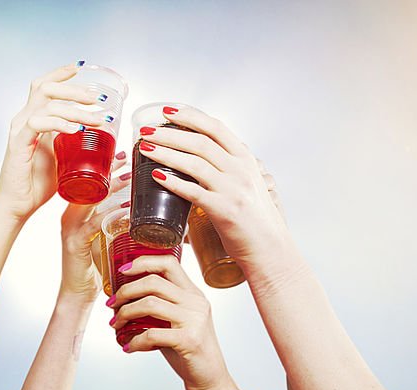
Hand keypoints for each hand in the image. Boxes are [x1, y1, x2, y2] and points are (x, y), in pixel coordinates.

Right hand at [0, 64, 109, 224]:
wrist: (18, 206)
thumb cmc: (38, 184)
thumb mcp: (61, 157)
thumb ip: (73, 142)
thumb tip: (102, 136)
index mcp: (32, 119)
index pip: (43, 86)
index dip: (61, 74)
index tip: (82, 68)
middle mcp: (24, 120)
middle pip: (46, 88)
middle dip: (76, 89)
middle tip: (99, 98)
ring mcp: (19, 130)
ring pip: (47, 103)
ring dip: (76, 108)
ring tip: (98, 119)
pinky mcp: (18, 144)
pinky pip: (38, 123)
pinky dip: (59, 123)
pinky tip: (76, 129)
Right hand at [59, 152, 129, 297]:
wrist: (78, 295)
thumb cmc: (95, 268)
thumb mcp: (105, 240)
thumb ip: (116, 224)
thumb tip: (142, 212)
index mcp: (76, 212)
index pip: (89, 183)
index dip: (105, 167)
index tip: (124, 153)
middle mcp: (70, 216)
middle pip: (88, 185)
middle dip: (108, 168)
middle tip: (127, 155)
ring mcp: (70, 228)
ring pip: (91, 200)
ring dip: (111, 187)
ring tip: (130, 175)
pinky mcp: (75, 243)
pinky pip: (94, 224)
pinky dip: (111, 214)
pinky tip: (126, 209)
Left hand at [108, 255, 237, 389]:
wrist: (210, 379)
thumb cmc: (189, 351)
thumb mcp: (178, 322)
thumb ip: (160, 307)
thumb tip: (124, 298)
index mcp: (193, 294)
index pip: (169, 263)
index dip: (142, 262)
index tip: (122, 271)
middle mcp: (195, 303)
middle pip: (153, 282)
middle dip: (125, 292)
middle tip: (112, 304)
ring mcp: (194, 320)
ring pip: (149, 304)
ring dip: (125, 314)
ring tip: (116, 325)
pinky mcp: (189, 340)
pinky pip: (151, 334)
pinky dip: (134, 341)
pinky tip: (129, 347)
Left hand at [133, 107, 292, 275]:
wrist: (270, 249)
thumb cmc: (254, 220)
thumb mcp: (247, 185)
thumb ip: (228, 171)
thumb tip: (198, 164)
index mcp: (246, 160)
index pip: (216, 128)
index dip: (190, 116)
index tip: (167, 112)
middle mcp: (241, 170)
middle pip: (200, 142)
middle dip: (169, 133)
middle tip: (146, 131)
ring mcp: (233, 190)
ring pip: (194, 163)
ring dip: (166, 153)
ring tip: (145, 149)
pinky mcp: (224, 211)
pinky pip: (193, 192)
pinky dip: (173, 182)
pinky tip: (156, 176)